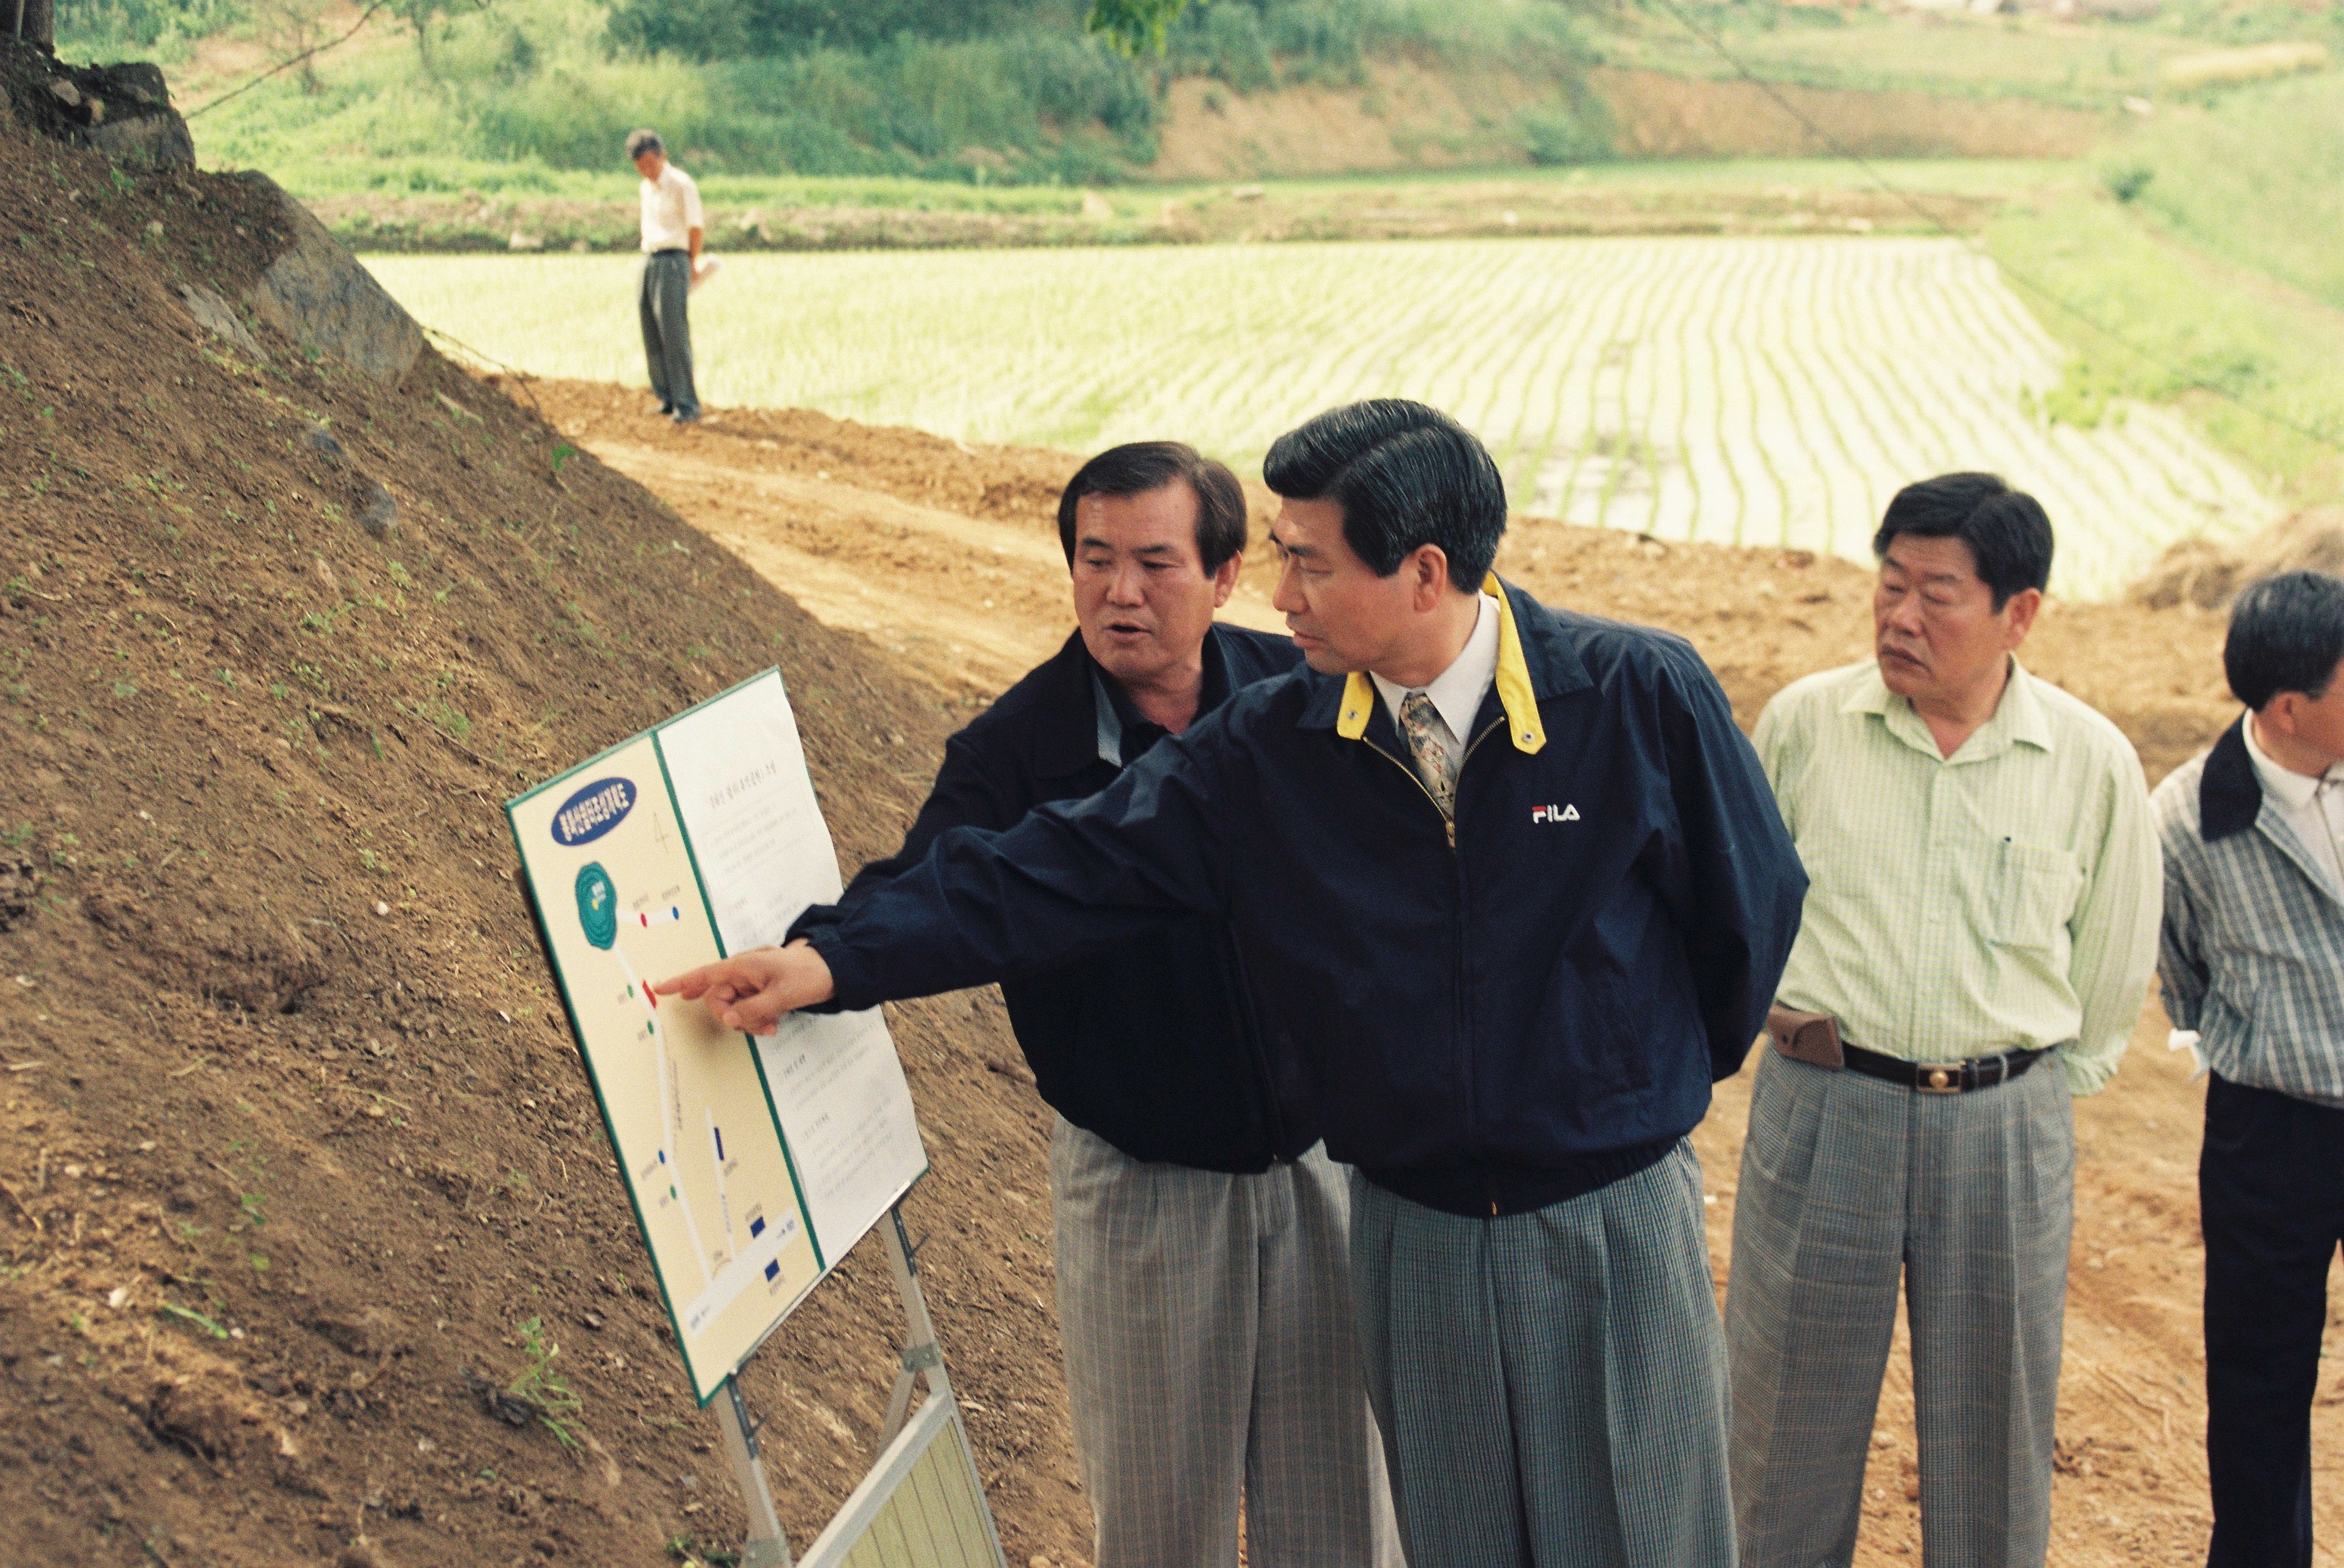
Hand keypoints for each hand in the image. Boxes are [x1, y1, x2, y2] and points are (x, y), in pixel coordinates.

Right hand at [655, 941, 834, 1034]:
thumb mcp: (781, 995)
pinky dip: (757, 1021)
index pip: (705, 974)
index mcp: (743, 966)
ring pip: (733, 1010)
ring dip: (750, 1022)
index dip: (682, 982)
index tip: (660, 988)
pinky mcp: (758, 993)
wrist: (832, 970)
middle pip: (719, 1000)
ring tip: (772, 1023)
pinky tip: (774, 1023)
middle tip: (759, 1025)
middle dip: (735, 1017)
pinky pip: (746, 1012)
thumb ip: (753, 1009)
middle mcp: (742, 974)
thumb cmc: (807, 974)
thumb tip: (729, 1019)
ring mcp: (750, 984)